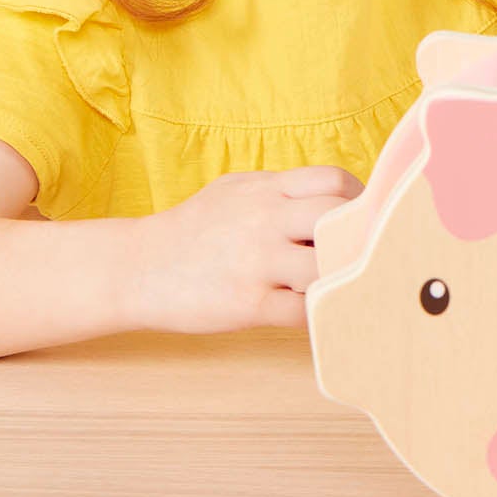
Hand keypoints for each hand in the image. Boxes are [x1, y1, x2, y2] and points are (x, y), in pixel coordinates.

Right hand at [125, 168, 360, 334]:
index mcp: (267, 189)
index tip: (359, 220)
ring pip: (328, 266)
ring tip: (336, 286)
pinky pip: (304, 311)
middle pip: (340, 219)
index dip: (357, 201)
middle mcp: (265, 220)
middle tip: (358, 256)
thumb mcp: (236, 191)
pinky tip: (315, 313)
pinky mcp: (249, 303)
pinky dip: (319, 314)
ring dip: (340, 278)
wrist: (136, 267)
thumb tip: (336, 196)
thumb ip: (284, 191)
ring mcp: (257, 262)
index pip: (335, 181)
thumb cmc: (195, 229)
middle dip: (357, 238)